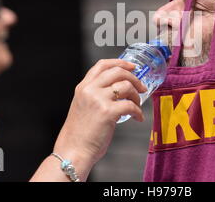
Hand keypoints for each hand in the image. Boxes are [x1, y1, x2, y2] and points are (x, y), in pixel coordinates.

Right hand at [52, 59, 146, 177]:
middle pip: (117, 71)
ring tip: (137, 106)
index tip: (132, 66)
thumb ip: (95, 96)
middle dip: (134, 78)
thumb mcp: (83, 107)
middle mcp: (89, 90)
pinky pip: (130, 105)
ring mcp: (98, 100)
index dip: (120, 62)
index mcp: (83, 87)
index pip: (102, 65)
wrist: (73, 151)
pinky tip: (137, 118)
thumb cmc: (79, 134)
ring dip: (137, 96)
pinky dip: (138, 112)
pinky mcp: (107, 112)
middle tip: (142, 87)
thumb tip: (119, 91)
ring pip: (126, 86)